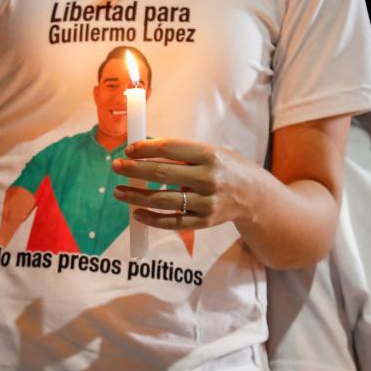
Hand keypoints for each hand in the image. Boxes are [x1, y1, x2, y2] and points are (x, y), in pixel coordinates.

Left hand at [112, 138, 262, 230]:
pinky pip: (174, 222)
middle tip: (116, 166)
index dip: (146, 148)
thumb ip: (182, 153)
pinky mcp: (205, 222)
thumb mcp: (211, 152)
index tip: (128, 149)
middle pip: (163, 173)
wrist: (254, 195)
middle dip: (135, 169)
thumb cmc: (224, 168)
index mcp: (210, 155)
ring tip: (118, 192)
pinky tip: (136, 214)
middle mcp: (209, 179)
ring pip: (164, 200)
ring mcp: (207, 203)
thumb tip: (142, 151)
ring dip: (136, 196)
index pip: (170, 149)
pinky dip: (153, 219)